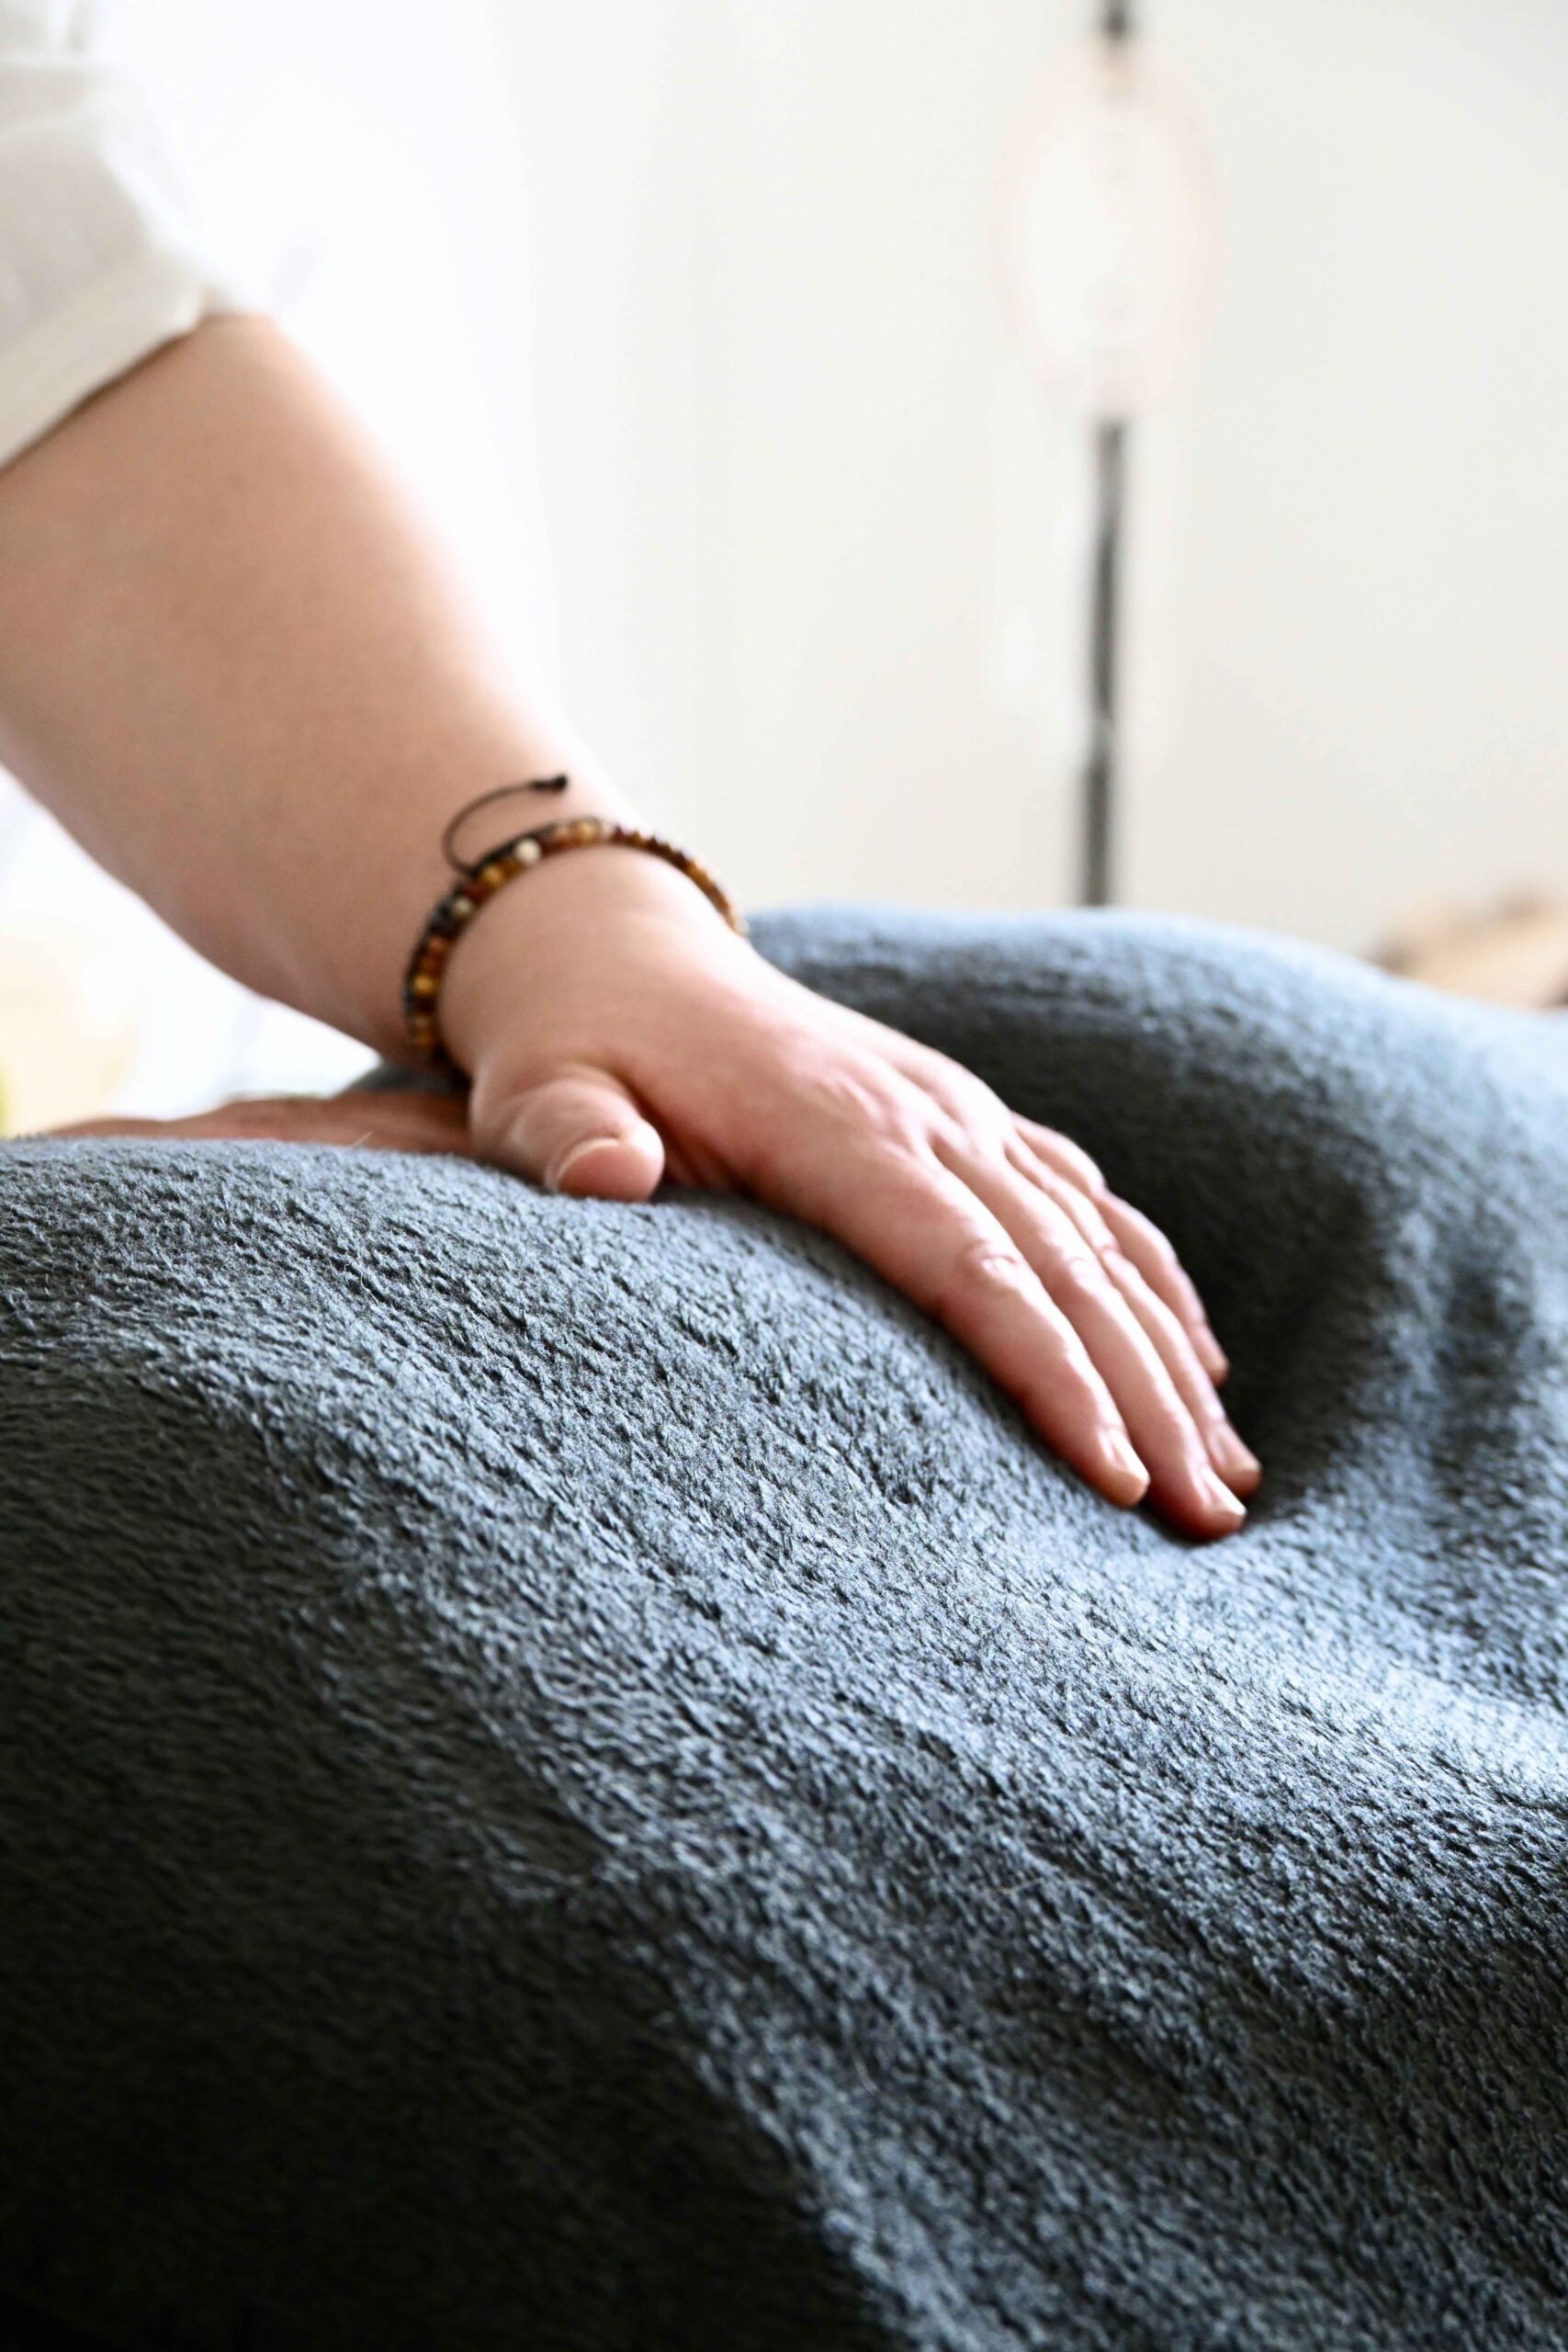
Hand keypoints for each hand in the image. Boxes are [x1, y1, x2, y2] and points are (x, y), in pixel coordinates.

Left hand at [51, 858, 1257, 1537]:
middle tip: (1206, 1523)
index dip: (1046, 1369)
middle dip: (1144, 1395)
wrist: (615, 954)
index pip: (968, 1262)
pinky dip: (1150, 1283)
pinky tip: (1202, 1363)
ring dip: (1169, 1359)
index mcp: (837, 1122)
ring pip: (1095, 1241)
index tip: (1108, 1477)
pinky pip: (1086, 1203)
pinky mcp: (966, 1121)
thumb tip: (607, 1178)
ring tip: (1227, 1482)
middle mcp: (926, 1113)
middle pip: (1062, 1266)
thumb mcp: (538, 1087)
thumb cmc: (572, 1046)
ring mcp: (958, 1112)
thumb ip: (566, 1135)